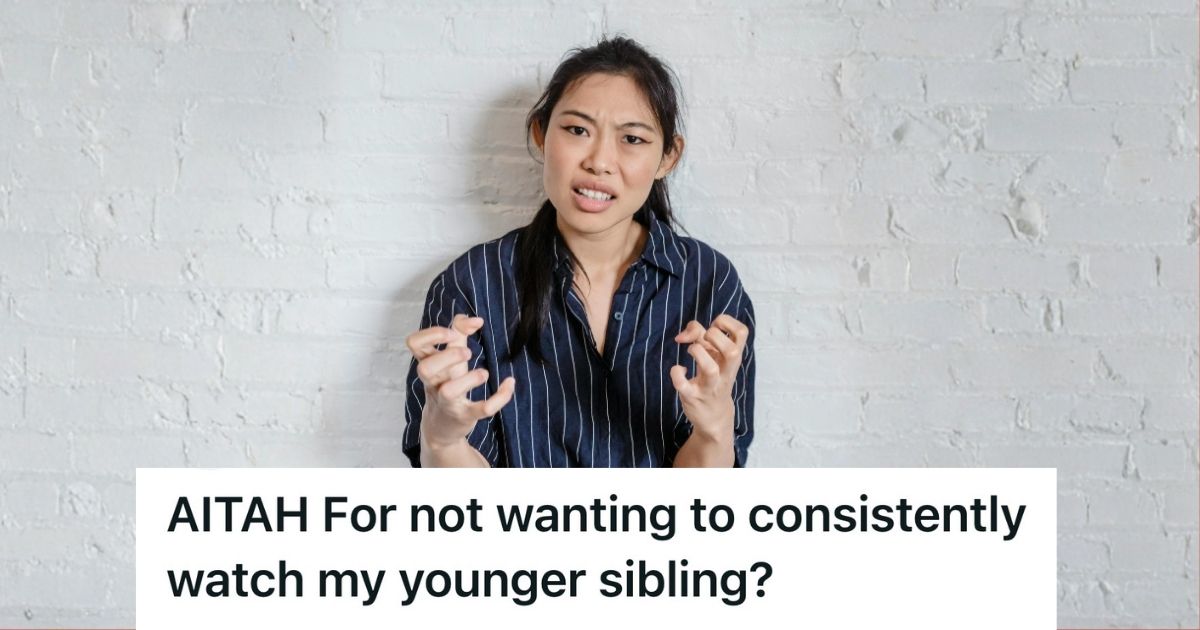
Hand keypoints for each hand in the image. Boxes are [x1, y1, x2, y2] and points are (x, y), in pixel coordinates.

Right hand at [405, 313, 514, 449]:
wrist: (443, 426)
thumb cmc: (447, 383)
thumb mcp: (450, 357)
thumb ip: (458, 332)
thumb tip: (475, 318)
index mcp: (429, 364)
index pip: (414, 344)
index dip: (432, 334)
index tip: (452, 334)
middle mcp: (434, 383)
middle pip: (425, 369)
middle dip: (448, 356)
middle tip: (468, 354)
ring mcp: (448, 402)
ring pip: (448, 392)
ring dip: (469, 379)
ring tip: (483, 373)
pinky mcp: (466, 416)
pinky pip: (482, 410)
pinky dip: (500, 397)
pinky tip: (509, 383)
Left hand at [670, 314, 748, 439]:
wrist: (715, 417)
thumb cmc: (714, 379)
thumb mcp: (713, 356)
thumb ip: (699, 335)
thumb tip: (684, 333)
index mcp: (732, 358)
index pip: (742, 332)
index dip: (726, 322)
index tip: (714, 326)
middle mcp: (725, 371)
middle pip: (732, 351)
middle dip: (713, 336)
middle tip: (703, 341)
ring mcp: (710, 386)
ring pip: (710, 368)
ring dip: (696, 352)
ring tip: (691, 352)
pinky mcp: (692, 397)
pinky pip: (682, 385)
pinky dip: (676, 372)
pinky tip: (679, 370)